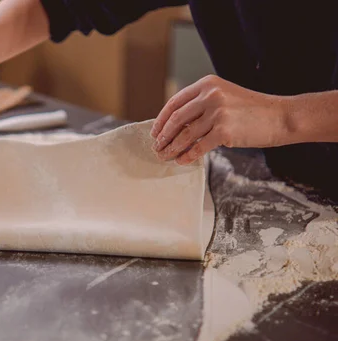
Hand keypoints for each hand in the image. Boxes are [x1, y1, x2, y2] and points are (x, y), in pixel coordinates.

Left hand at [150, 75, 289, 164]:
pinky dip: (188, 155)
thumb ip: (201, 105)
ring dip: (172, 148)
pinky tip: (183, 160)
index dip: (161, 119)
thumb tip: (176, 123)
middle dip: (163, 136)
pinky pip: (199, 146)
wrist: (281, 116)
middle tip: (157, 147)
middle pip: (176, 119)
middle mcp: (210, 95)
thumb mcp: (224, 96)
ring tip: (165, 156)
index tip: (155, 131)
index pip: (174, 102)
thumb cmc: (252, 110)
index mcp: (207, 85)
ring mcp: (217, 113)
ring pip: (185, 134)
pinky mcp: (224, 131)